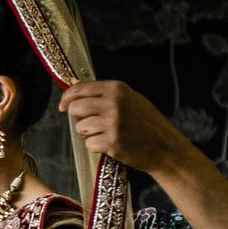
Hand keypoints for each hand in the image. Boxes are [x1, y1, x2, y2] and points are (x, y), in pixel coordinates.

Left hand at [58, 80, 188, 174]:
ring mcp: (112, 123)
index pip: (80, 89)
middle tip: (93, 123)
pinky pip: (89, 144)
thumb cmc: (146, 123)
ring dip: (88, 134)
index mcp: (117, 89)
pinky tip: (111, 144)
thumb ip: (100, 91)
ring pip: (80, 128)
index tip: (62, 106)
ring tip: (106, 134)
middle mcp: (113, 103)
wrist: (165, 147)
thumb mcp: (128, 99)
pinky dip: (97, 147)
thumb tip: (72, 81)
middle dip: (79, 118)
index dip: (67, 98)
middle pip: (75, 108)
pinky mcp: (111, 142)